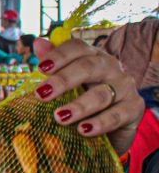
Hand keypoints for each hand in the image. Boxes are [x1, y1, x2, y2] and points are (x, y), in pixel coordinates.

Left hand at [33, 37, 143, 154]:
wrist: (111, 127)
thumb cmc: (83, 99)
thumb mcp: (67, 84)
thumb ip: (54, 65)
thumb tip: (38, 43)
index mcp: (91, 56)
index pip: (77, 48)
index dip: (59, 55)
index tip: (40, 68)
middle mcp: (110, 67)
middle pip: (88, 67)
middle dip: (63, 80)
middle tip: (41, 94)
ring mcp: (125, 86)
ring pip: (101, 94)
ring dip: (79, 106)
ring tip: (59, 117)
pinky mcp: (134, 108)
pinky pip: (117, 115)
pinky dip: (100, 123)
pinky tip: (84, 130)